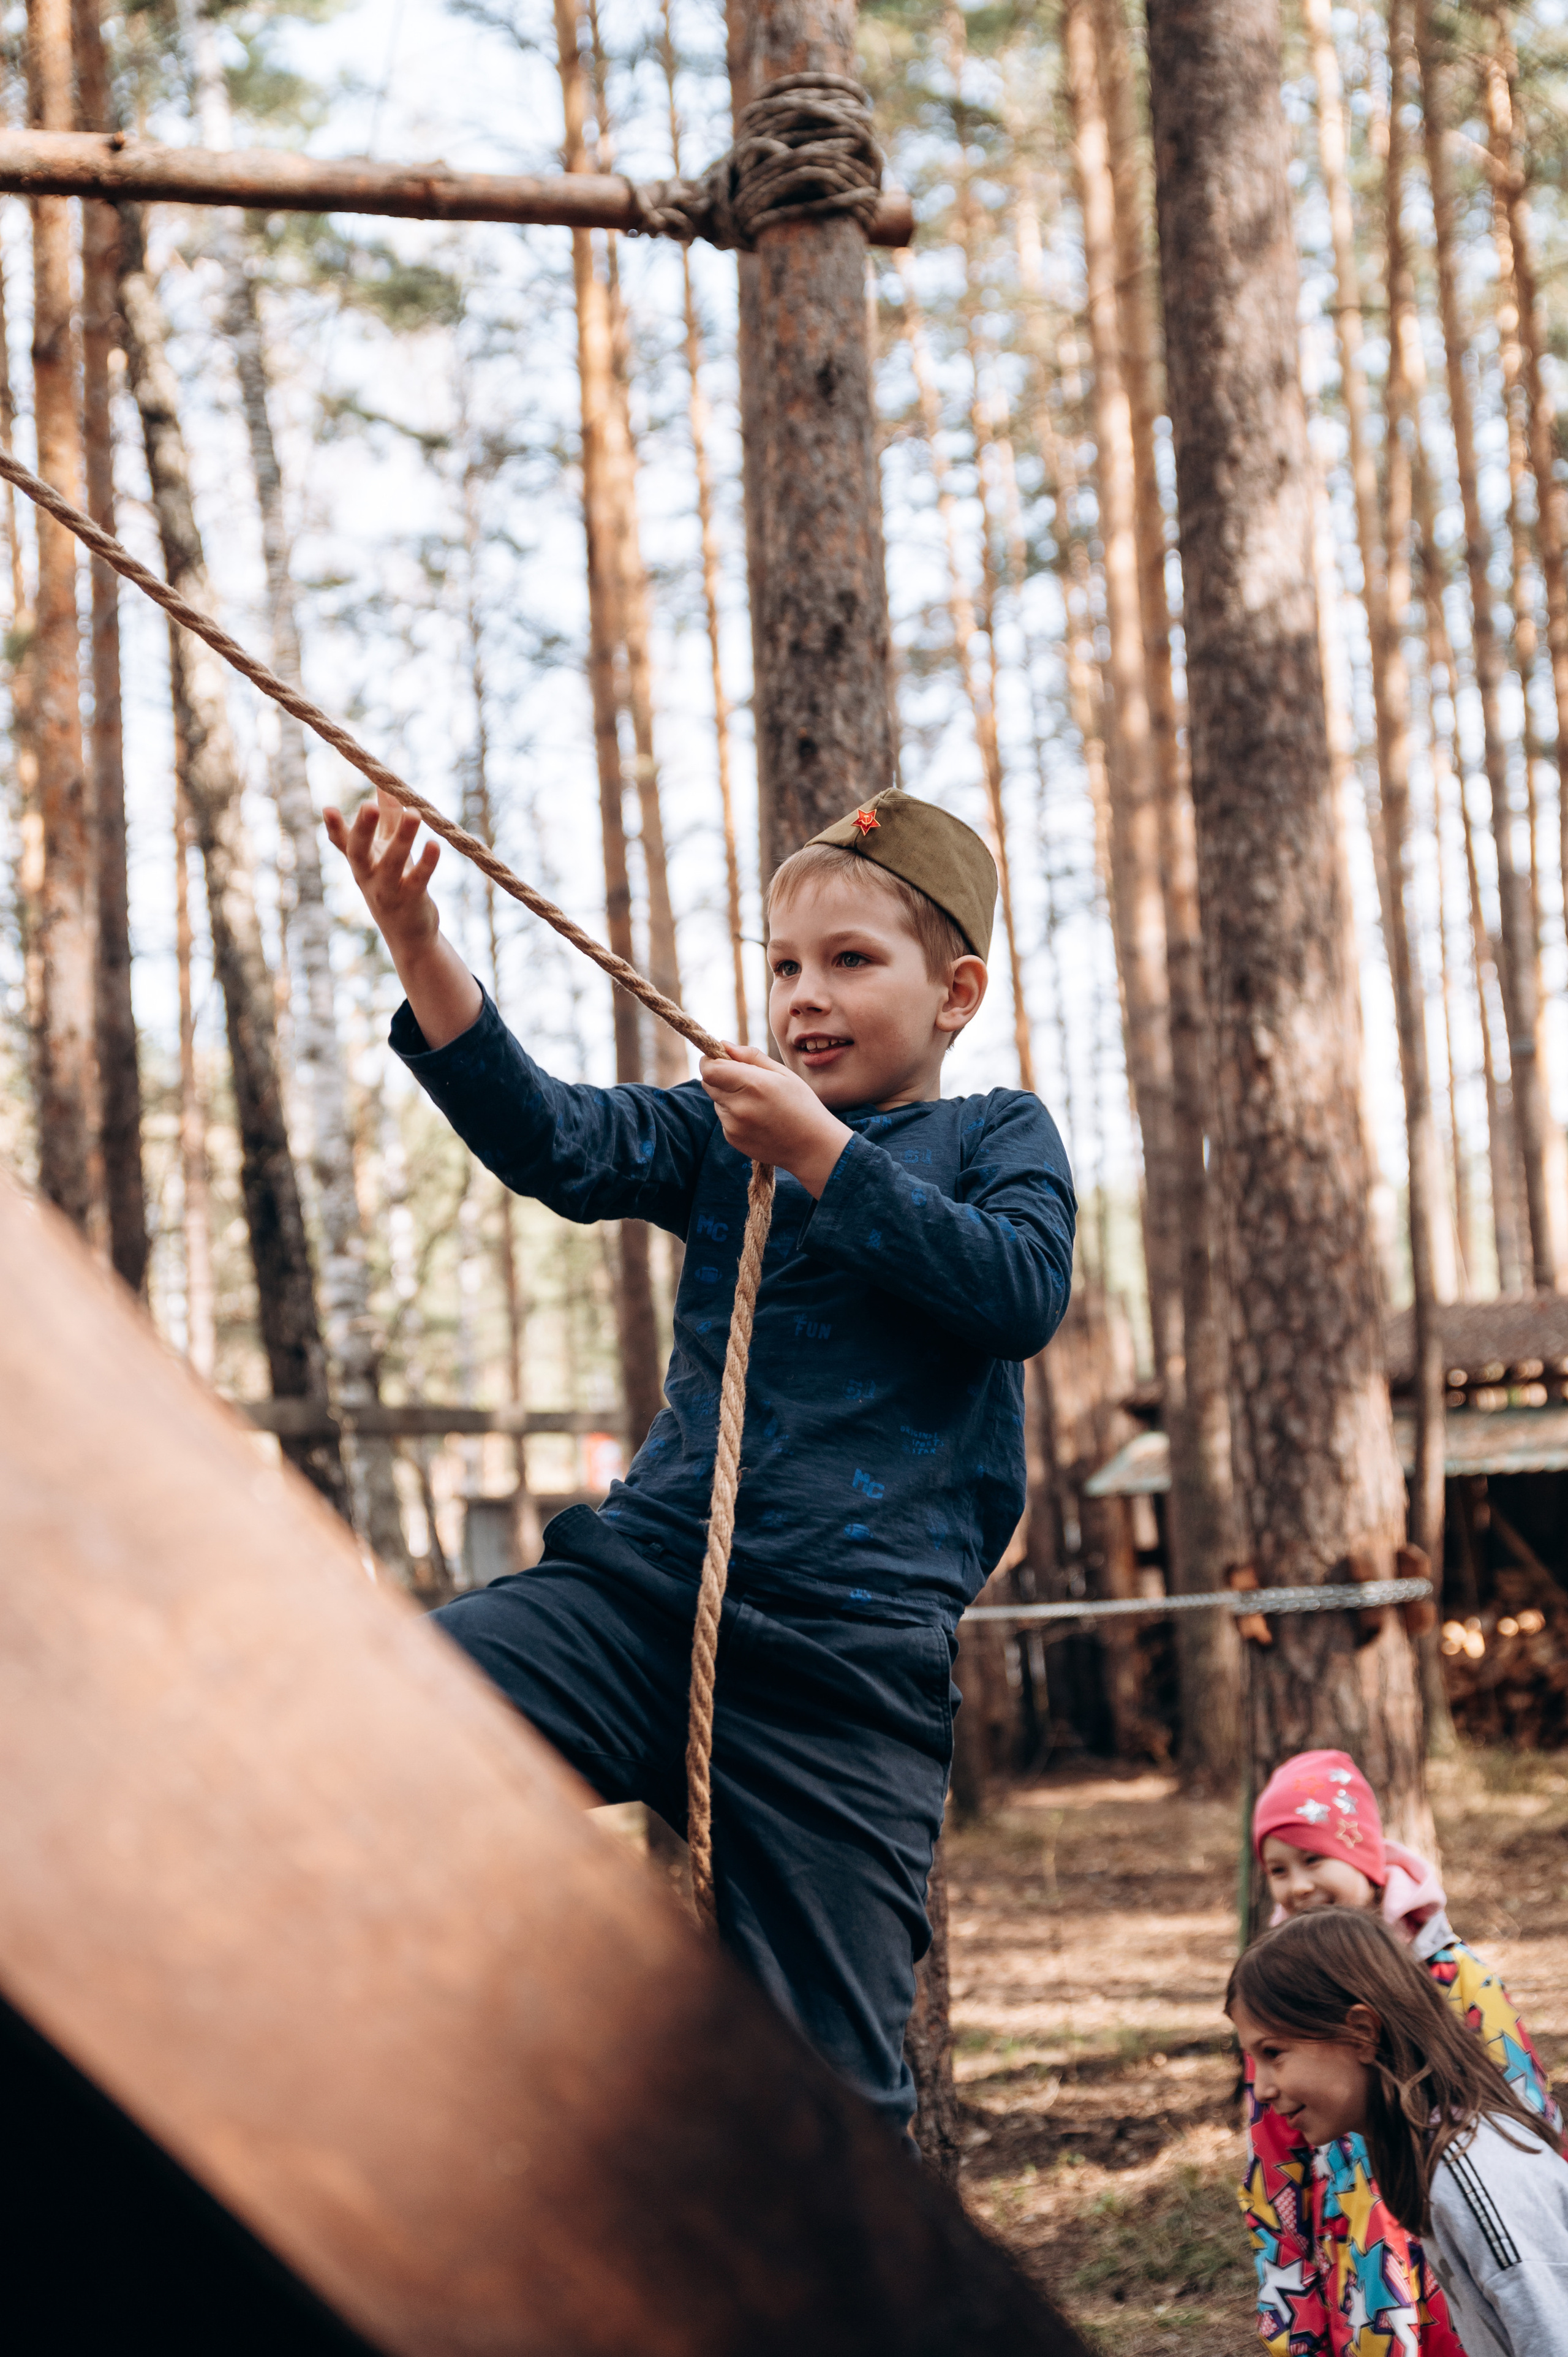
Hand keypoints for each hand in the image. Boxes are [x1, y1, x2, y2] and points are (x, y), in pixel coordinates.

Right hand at [323, 787, 480, 1049]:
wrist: (409, 933)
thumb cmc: (395, 882)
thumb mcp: (386, 849)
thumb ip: (386, 817)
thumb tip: (384, 782)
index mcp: (361, 862)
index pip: (343, 843)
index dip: (334, 827)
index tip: (328, 808)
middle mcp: (368, 876)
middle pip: (358, 851)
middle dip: (362, 828)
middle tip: (367, 806)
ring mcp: (388, 890)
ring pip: (392, 862)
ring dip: (403, 838)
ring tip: (414, 813)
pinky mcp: (411, 900)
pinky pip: (419, 879)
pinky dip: (427, 862)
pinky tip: (435, 844)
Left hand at [699, 1043, 852, 1197]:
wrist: (813, 1147)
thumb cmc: (802, 1105)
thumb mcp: (783, 1073)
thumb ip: (750, 1056)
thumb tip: (724, 1045)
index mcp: (753, 1084)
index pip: (709, 1069)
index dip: (711, 1060)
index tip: (723, 1058)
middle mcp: (739, 1106)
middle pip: (708, 1083)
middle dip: (719, 1076)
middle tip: (744, 1079)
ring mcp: (733, 1125)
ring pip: (716, 1100)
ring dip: (728, 1097)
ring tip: (758, 1104)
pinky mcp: (732, 1138)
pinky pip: (724, 1118)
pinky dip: (734, 1114)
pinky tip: (758, 1119)